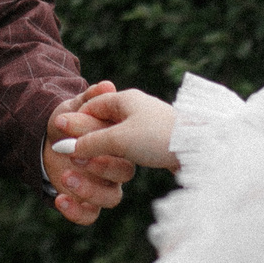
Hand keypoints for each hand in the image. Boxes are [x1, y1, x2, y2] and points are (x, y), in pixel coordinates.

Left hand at [43, 82, 129, 225]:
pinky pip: (90, 216)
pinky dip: (76, 212)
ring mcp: (104, 187)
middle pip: (122, 173)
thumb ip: (88, 99)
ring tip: (66, 178)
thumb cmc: (67, 121)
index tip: (79, 131)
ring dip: (90, 191)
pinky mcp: (87, 203)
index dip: (102, 139)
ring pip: (111, 198)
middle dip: (100, 166)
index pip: (121, 144)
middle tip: (73, 157)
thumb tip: (106, 85)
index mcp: (119, 143)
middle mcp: (117, 168)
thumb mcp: (74, 107)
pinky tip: (59, 199)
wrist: (47, 140)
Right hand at [53, 88, 176, 179]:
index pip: (90, 106)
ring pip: (116, 135)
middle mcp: (135, 107)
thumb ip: (89, 142)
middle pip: (102, 120)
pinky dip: (120, 153)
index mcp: (124, 98)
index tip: (65, 142)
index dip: (76, 123)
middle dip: (89, 137)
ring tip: (94, 162)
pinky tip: (119, 163)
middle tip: (77, 156)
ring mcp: (147, 122)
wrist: (200, 147)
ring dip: (104, 147)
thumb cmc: (158, 137)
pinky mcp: (157, 138)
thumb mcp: (118, 140)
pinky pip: (130, 144)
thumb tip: (63, 148)